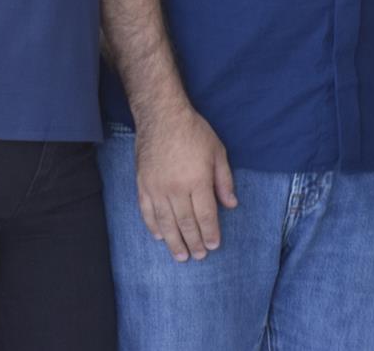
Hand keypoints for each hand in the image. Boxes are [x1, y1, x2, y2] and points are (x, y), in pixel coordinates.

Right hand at [133, 100, 237, 261]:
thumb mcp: (217, 151)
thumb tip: (231, 205)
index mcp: (197, 180)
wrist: (162, 117)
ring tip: (181, 256)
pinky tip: (160, 237)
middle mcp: (176, 188)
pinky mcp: (143, 185)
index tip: (214, 246)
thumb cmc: (194, 132)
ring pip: (166, 222)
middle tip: (199, 256)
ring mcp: (156, 188)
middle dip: (194, 242)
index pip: (205, 215)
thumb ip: (224, 180)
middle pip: (186, 223)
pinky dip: (153, 227)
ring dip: (174, 242)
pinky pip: (147, 212)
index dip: (210, 232)